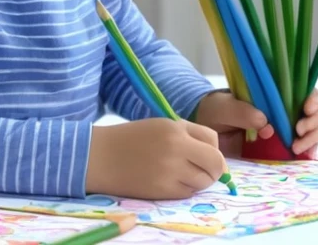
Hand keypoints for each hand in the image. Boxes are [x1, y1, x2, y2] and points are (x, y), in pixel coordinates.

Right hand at [86, 118, 225, 199]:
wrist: (100, 157)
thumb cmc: (130, 139)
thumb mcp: (161, 125)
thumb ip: (190, 135)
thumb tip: (217, 159)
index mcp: (175, 129)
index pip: (213, 141)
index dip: (213, 150)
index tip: (205, 155)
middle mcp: (176, 149)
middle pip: (215, 164)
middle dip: (214, 170)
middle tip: (203, 171)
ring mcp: (170, 171)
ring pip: (203, 182)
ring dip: (198, 180)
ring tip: (180, 174)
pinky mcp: (162, 191)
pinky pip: (187, 193)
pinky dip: (184, 189)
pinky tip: (168, 181)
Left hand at [193, 90, 317, 157]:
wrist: (205, 131)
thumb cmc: (215, 110)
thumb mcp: (223, 107)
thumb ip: (241, 112)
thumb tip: (266, 124)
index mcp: (276, 95)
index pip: (304, 91)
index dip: (313, 98)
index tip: (307, 107)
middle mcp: (285, 112)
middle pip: (314, 114)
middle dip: (313, 121)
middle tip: (298, 130)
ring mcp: (285, 132)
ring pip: (312, 133)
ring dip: (310, 139)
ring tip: (294, 147)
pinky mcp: (281, 151)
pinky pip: (302, 152)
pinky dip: (307, 153)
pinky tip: (301, 156)